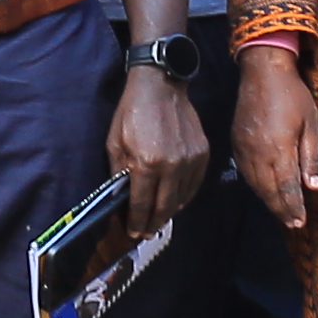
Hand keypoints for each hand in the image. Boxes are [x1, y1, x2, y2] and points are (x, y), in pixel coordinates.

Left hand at [109, 66, 210, 236]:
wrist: (161, 84)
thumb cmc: (132, 111)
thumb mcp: (115, 142)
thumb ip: (119, 173)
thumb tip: (121, 198)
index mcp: (146, 163)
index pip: (141, 204)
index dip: (136, 222)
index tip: (133, 232)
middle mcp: (171, 166)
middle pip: (163, 207)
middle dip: (153, 224)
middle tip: (146, 232)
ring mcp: (190, 161)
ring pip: (181, 200)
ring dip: (169, 213)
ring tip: (158, 219)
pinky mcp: (202, 154)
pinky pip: (194, 186)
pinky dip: (184, 197)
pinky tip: (175, 201)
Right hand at [233, 43, 317, 229]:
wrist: (262, 73)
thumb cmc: (293, 96)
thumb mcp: (311, 124)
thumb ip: (311, 156)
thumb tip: (312, 187)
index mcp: (279, 149)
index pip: (286, 187)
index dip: (294, 206)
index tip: (301, 222)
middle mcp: (258, 154)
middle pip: (269, 191)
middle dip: (282, 210)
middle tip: (293, 225)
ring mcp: (244, 150)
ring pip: (256, 185)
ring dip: (269, 202)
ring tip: (282, 214)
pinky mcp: (236, 144)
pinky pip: (246, 174)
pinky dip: (257, 188)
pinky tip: (266, 193)